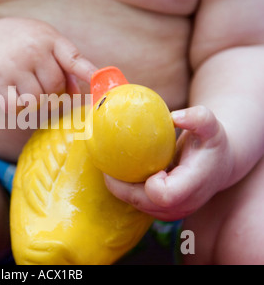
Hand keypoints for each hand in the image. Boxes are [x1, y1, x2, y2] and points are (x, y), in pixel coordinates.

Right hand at [0, 17, 96, 111]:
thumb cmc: (19, 43)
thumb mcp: (43, 41)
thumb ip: (63, 64)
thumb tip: (78, 95)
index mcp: (49, 39)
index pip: (73, 59)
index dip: (88, 73)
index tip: (100, 84)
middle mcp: (32, 51)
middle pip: (55, 88)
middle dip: (53, 95)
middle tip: (40, 89)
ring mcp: (13, 66)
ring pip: (37, 101)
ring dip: (34, 104)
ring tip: (26, 93)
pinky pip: (16, 109)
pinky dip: (17, 110)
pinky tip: (13, 99)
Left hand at [104, 105, 233, 220]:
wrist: (219, 166)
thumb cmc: (212, 142)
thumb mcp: (211, 126)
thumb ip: (198, 118)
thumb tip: (175, 116)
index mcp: (193, 186)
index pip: (162, 194)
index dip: (148, 181)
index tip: (146, 162)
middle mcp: (182, 205)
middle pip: (141, 201)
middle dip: (121, 184)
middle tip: (109, 161)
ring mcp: (171, 212)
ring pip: (135, 204)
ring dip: (121, 187)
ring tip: (112, 165)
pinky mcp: (161, 211)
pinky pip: (136, 203)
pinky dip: (125, 189)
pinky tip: (121, 171)